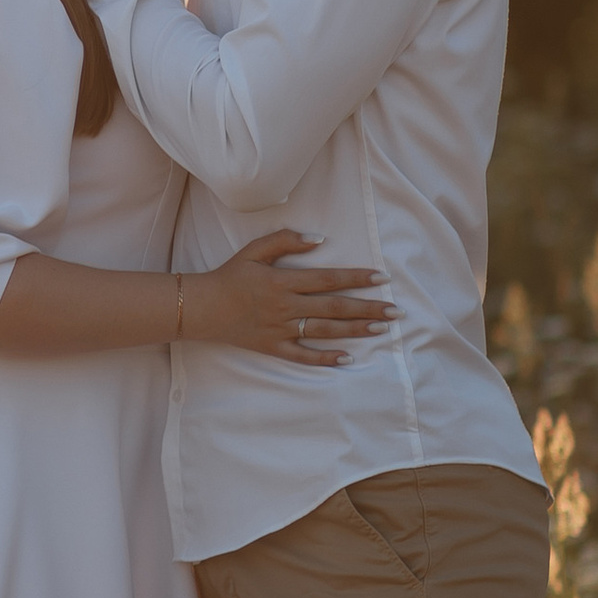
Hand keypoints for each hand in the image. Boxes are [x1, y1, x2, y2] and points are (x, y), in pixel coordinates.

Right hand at [187, 230, 394, 365]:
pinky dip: (325, 358)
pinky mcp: (274, 347)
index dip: (357, 278)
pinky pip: (304, 356)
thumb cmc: (229, 276)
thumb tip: (319, 239)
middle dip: (369, 309)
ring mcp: (281, 329)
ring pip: (326, 331)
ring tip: (382, 329)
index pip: (328, 279)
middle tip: (396, 311)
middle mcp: (286, 306)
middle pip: (335, 308)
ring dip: (357, 330)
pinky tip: (348, 357)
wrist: (201, 307)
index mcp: (283, 281)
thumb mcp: (252, 251)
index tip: (382, 278)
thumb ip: (284, 240)